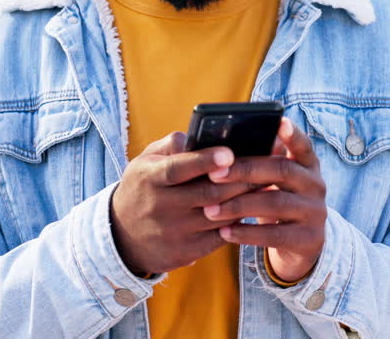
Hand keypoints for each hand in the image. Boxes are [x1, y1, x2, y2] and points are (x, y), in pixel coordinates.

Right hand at [110, 131, 254, 275]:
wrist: (122, 236)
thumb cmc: (144, 187)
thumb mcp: (146, 161)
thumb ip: (171, 145)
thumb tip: (198, 136)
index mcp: (150, 178)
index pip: (179, 168)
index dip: (205, 161)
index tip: (229, 153)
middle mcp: (160, 207)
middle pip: (208, 194)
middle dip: (240, 180)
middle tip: (267, 165)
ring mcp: (173, 233)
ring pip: (219, 216)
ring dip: (246, 201)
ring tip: (268, 184)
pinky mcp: (185, 253)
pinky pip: (219, 237)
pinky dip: (238, 222)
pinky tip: (253, 208)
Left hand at [202, 117, 326, 282]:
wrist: (299, 244)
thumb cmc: (275, 201)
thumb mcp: (273, 182)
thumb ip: (258, 164)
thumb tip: (217, 149)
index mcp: (308, 165)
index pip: (303, 145)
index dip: (293, 134)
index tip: (280, 121)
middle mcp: (316, 185)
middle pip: (282, 170)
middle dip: (245, 171)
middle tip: (213, 174)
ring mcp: (316, 212)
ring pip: (276, 203)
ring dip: (239, 206)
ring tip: (209, 210)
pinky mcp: (310, 239)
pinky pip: (275, 235)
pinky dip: (247, 233)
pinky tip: (224, 232)